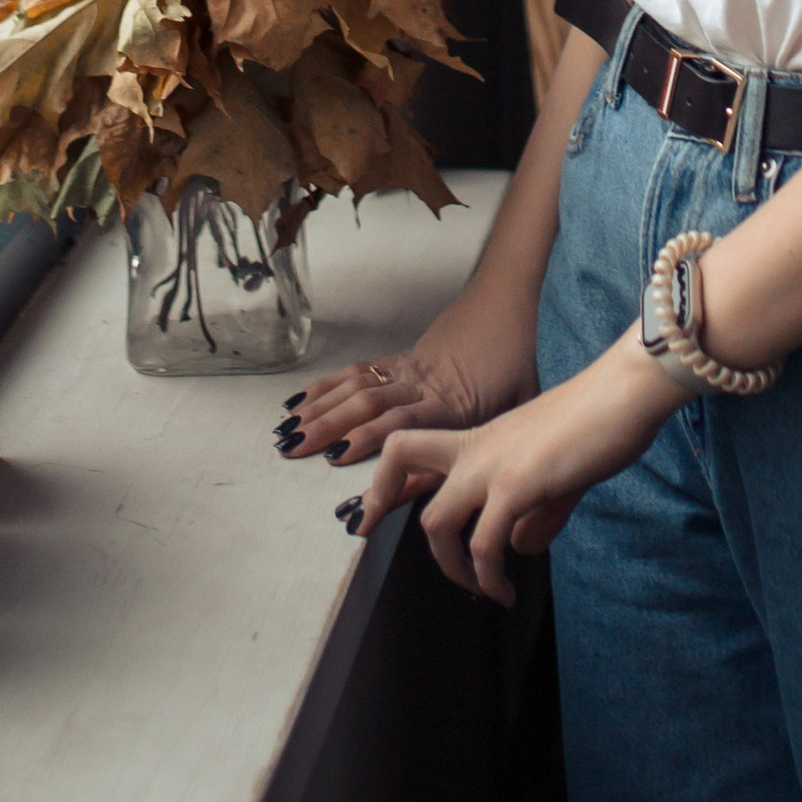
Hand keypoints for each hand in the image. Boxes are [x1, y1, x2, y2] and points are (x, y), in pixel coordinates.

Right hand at [281, 288, 539, 468]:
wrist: (508, 305)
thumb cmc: (516, 368)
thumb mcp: (511, 414)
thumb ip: (474, 453)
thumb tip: (436, 496)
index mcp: (451, 402)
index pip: (403, 425)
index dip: (369, 442)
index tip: (337, 459)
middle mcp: (422, 383)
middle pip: (368, 404)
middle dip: (327, 429)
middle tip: (293, 451)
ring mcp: (407, 368)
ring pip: (356, 387)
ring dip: (318, 409)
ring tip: (286, 432)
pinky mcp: (400, 357)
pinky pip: (358, 371)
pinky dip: (326, 386)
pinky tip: (301, 400)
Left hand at [359, 332, 674, 605]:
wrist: (624, 393)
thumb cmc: (596, 424)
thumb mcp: (556, 474)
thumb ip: (535, 511)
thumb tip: (520, 547)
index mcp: (479, 439)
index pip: (410, 445)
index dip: (382, 478)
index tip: (367, 515)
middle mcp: (475, 447)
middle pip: (398, 457)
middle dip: (380, 501)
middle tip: (380, 537)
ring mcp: (492, 465)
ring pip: (437, 522)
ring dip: (453, 569)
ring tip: (484, 591)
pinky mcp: (517, 485)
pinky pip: (485, 545)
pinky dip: (491, 577)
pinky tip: (509, 589)